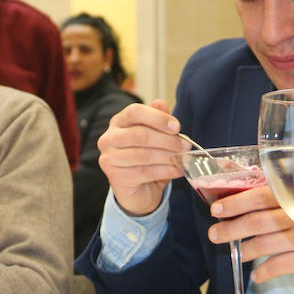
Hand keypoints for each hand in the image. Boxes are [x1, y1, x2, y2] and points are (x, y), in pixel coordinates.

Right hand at [97, 100, 187, 215]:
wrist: (139, 191)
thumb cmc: (147, 159)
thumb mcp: (155, 136)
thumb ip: (157, 119)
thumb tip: (161, 103)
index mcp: (118, 122)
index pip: (134, 112)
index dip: (157, 117)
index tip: (177, 126)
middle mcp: (108, 138)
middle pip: (140, 134)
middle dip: (167, 140)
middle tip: (185, 145)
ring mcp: (109, 158)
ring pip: (144, 154)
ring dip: (168, 156)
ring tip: (183, 158)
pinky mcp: (116, 177)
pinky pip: (145, 172)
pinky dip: (165, 171)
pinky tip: (177, 170)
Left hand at [206, 187, 293, 290]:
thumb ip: (282, 199)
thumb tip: (242, 196)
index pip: (261, 196)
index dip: (236, 202)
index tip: (217, 209)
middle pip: (257, 222)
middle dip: (231, 229)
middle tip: (214, 234)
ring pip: (262, 245)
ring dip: (244, 250)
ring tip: (237, 253)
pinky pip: (274, 267)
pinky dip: (262, 273)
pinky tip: (257, 275)